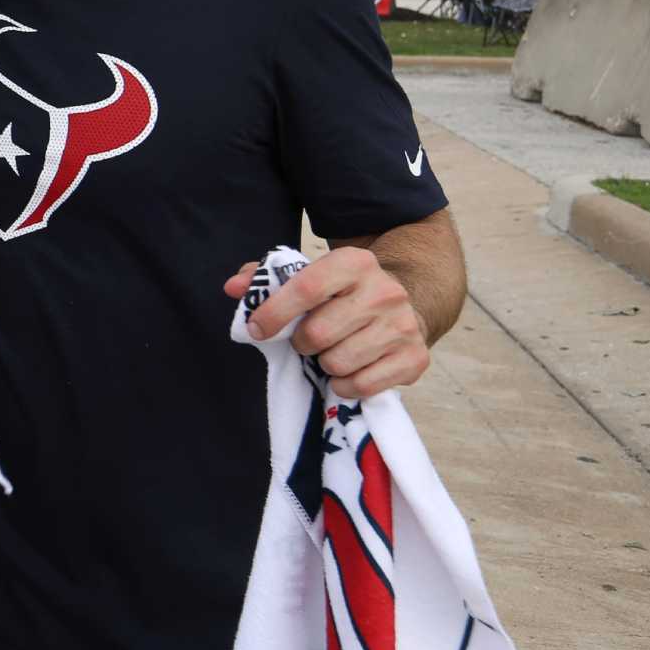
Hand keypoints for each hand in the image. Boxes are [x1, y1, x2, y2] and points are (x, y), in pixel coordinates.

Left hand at [223, 247, 430, 398]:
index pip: (307, 287)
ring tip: (331, 352)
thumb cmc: (344, 294)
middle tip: (306, 342)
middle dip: (302, 343)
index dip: (275, 312)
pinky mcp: (415, 358)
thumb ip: (268, 279)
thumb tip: (233, 288)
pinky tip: (348, 371)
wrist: (408, 304)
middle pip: (319, 333)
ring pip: (338, 362)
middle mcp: (385, 291)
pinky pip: (361, 386)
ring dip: (324, 364)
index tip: (256, 330)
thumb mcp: (311, 276)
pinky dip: (345, 386)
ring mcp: (403, 325)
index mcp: (355, 263)